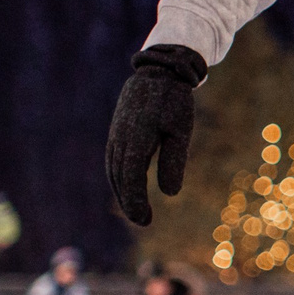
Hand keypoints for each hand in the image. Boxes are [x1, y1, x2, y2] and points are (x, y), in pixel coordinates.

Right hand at [106, 44, 205, 225]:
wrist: (156, 73)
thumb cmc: (173, 101)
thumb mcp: (181, 131)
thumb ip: (173, 161)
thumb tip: (169, 193)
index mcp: (136, 140)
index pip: (132, 178)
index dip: (136, 201)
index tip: (145, 220)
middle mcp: (120, 140)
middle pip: (119, 178)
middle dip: (129, 202)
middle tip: (143, 221)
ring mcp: (115, 136)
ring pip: (114, 170)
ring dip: (122, 192)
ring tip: (137, 210)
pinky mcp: (116, 132)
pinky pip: (113, 160)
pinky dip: (118, 177)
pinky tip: (128, 187)